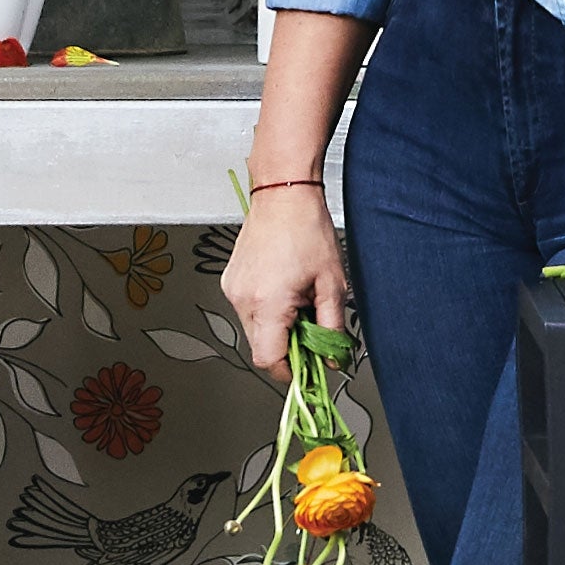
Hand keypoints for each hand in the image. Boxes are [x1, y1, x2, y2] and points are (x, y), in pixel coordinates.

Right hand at [224, 184, 350, 372]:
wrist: (283, 194)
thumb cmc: (306, 229)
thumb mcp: (332, 284)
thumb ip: (332, 327)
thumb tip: (332, 355)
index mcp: (268, 304)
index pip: (269, 360)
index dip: (291, 371)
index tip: (308, 369)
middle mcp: (243, 299)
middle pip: (261, 347)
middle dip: (288, 346)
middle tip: (311, 328)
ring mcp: (234, 289)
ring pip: (255, 329)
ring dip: (278, 326)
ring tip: (298, 299)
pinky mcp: (232, 281)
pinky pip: (248, 309)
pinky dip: (267, 310)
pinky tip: (284, 288)